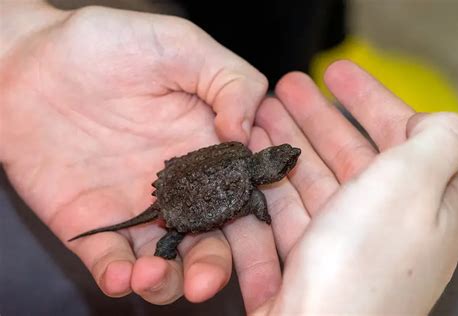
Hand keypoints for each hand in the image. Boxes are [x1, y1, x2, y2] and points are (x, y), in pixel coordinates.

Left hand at [0, 4, 279, 307]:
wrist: (31, 62)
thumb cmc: (111, 46)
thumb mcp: (184, 47)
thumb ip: (232, 84)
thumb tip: (246, 136)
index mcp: (212, 152)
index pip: (252, 198)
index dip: (268, 230)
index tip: (279, 254)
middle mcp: (183, 188)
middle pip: (217, 242)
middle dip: (222, 269)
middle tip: (216, 283)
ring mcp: (139, 209)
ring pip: (168, 263)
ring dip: (170, 282)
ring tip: (157, 274)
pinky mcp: (95, 223)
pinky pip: (111, 261)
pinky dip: (119, 277)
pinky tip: (121, 274)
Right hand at [250, 61, 457, 313]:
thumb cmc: (363, 264)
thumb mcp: (413, 184)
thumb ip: (437, 140)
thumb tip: (441, 120)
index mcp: (427, 207)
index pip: (402, 136)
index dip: (369, 99)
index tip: (335, 72)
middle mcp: (386, 229)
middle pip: (349, 157)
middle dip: (315, 117)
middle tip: (284, 88)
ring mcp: (342, 249)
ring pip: (311, 181)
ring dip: (283, 146)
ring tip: (258, 117)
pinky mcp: (304, 266)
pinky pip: (284, 214)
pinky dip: (266, 186)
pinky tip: (248, 161)